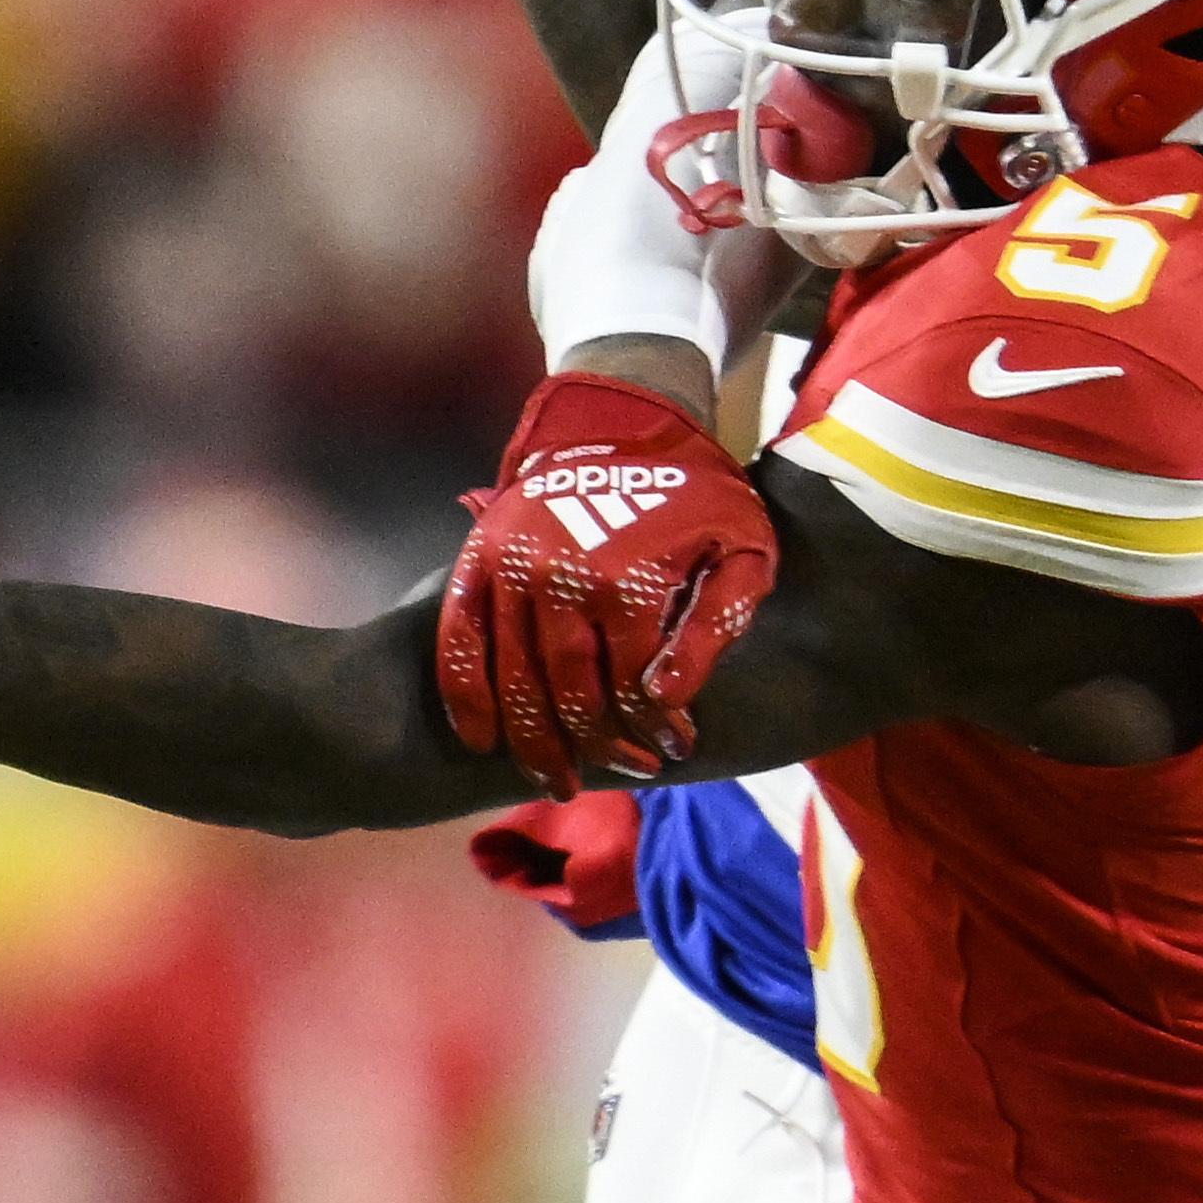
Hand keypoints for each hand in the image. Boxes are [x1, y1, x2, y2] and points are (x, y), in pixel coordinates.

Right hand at [437, 373, 776, 796]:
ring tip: (557, 783)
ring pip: (514, 681)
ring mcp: (511, 569)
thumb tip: (667, 698)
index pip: (632, 688)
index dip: (654, 730)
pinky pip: (458, 640)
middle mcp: (560, 579)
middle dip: (599, 747)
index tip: (675, 751)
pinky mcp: (478, 558)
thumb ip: (715, 626)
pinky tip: (480, 741)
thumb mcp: (743, 550)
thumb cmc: (697, 494)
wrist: (628, 419)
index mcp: (628, 580)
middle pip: (571, 695)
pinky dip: (464, 696)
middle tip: (626, 774)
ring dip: (533, 743)